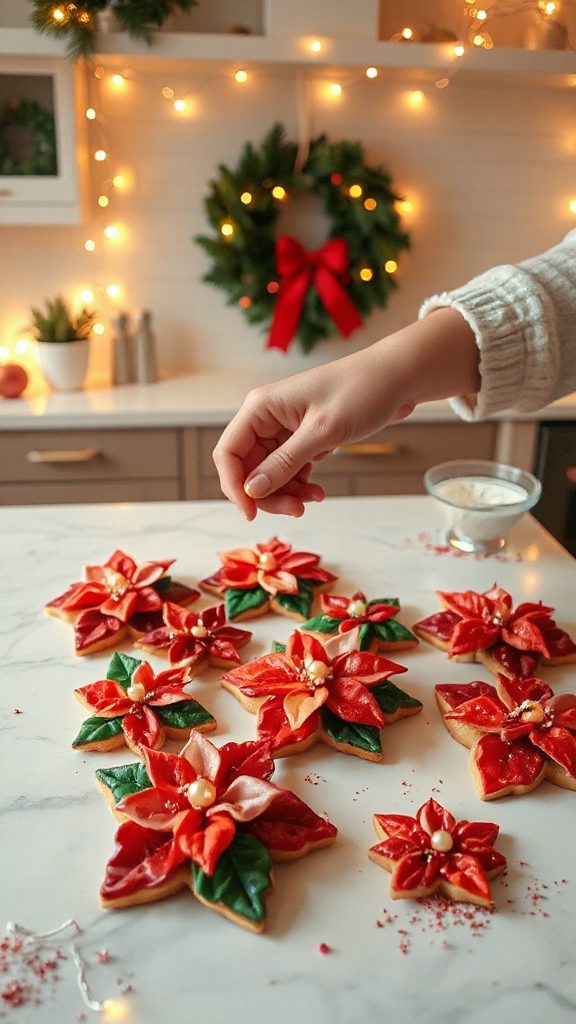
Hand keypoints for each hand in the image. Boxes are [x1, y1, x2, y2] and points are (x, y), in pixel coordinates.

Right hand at [212, 347, 413, 519]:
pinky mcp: (303, 438)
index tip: (252, 514)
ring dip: (286, 493)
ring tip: (314, 499)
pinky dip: (300, 485)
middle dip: (267, 494)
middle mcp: (267, 418)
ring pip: (269, 474)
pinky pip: (289, 470)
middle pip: (248, 468)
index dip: (234, 487)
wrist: (397, 378)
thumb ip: (284, 462)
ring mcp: (284, 428)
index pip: (228, 453)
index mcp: (261, 407)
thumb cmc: (361, 392)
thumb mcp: (322, 431)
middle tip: (296, 510)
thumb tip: (252, 490)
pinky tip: (317, 491)